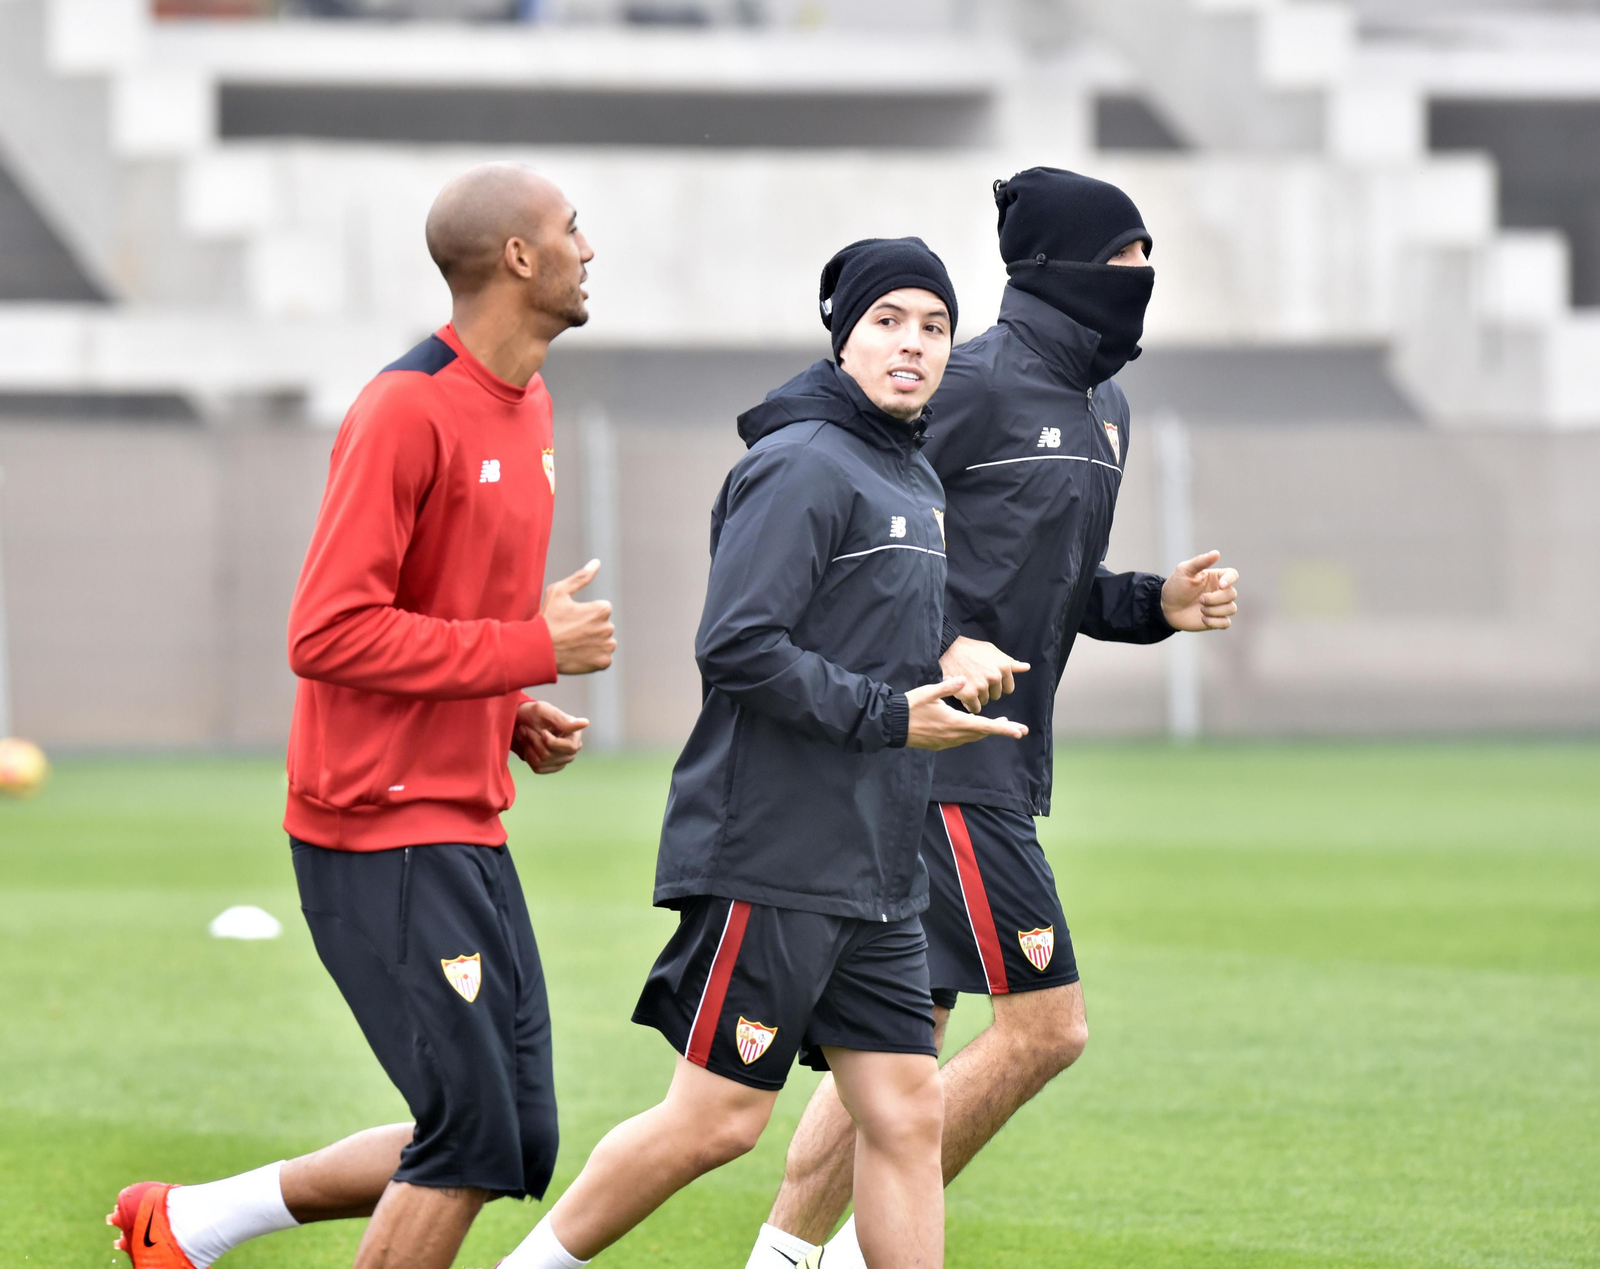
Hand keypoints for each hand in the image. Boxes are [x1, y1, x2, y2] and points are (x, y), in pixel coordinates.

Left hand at [512, 699, 588, 774]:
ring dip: (528, 746)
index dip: (552, 742)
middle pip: (551, 755)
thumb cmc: (534, 713)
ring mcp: (562, 760)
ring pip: (542, 762)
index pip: (570, 747)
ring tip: (523, 733)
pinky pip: (538, 768)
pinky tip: (527, 744)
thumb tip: (585, 723)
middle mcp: (572, 749)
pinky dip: (528, 756)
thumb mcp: (545, 711)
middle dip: (534, 742)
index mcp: (575, 734)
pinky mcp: (551, 767)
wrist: (522, 720)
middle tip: (524, 728)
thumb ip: (562, 720)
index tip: (542, 732)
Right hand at [542, 558, 615, 673]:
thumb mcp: (559, 591)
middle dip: (591, 627)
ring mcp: (607, 646)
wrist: (539, 650)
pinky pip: (603, 658)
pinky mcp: (603, 663)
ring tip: (574, 644)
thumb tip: (597, 562)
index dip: (586, 613)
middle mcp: (609, 627)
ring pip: (605, 641)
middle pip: (603, 625)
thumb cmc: (547, 619)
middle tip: (570, 632)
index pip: (601, 609)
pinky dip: (594, 657)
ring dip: (594, 642)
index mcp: (602, 609)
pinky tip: (578, 654)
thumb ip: (580, 577)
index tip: (571, 618)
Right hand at [904, 678, 1028, 750]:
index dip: (1003, 729)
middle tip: (1019, 729)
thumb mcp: (928, 692)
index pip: (984, 726)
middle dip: (1001, 730)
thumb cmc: (910, 707)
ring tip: (1000, 723)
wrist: (891, 724)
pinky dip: (973, 733)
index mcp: (954, 722)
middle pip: (982, 734)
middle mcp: (953, 735)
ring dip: (986, 731)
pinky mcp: (940, 744)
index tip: (1018, 732)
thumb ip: (947, 687)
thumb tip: (964, 679)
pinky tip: (974, 726)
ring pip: (973, 737)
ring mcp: (946, 742)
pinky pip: (961, 739)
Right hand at [939, 637, 1029, 712]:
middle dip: (987, 691)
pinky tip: (963, 694)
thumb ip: (1010, 662)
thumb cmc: (969, 649)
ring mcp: (982, 686)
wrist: (946, 649)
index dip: (997, 686)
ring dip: (976, 697)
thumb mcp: (992, 651)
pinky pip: (975, 708)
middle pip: (996, 696)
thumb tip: (1026, 667)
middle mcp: (995, 677)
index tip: (987, 680)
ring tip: (967, 684)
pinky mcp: (969, 694)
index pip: (1008, 688)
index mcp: (1003, 667)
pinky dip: (969, 704)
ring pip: (984, 702)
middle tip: (974, 680)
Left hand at [1161, 550, 1238, 631]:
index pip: (1233, 575)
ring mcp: (1219, 606)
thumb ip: (1200, 562)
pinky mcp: (1216, 620)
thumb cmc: (1175, 587)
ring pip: (1231, 608)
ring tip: (1200, 609)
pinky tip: (1202, 619)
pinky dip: (1215, 622)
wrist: (1166, 608)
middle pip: (1232, 594)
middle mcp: (1220, 591)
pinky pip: (1226, 623)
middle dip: (1216, 598)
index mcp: (1215, 577)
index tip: (1220, 585)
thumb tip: (1216, 553)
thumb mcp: (1184, 571)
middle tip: (1200, 599)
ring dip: (1214, 610)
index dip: (1230, 580)